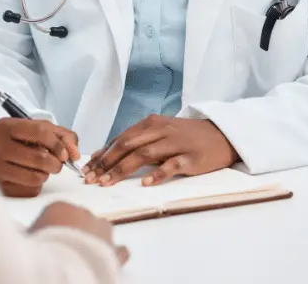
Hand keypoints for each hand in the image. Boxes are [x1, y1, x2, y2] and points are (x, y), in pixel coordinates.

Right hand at [0, 118, 79, 197]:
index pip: (40, 132)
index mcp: (6, 127)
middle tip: (55, 163)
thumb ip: (63, 137)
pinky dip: (36, 185)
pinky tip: (29, 176)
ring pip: (36, 177)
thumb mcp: (39, 129)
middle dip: (56, 163)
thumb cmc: (20, 139)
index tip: (64, 154)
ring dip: (46, 174)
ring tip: (41, 169)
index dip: (58, 144)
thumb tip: (74, 155)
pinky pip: (29, 190)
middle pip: (40, 158)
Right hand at [30, 202, 128, 265]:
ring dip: (95, 239)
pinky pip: (120, 250)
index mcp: (59, 207)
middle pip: (78, 221)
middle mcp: (83, 214)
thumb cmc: (43, 249)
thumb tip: (20, 232)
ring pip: (100, 230)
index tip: (45, 239)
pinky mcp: (114, 251)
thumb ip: (27, 232)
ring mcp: (101, 231)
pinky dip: (116, 253)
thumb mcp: (26, 238)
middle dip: (73, 232)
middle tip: (63, 248)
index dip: (50, 228)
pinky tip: (112, 257)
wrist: (66, 267)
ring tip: (85, 254)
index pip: (55, 214)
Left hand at [82, 115, 239, 186]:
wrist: (221, 135)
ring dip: (122, 169)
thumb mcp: (159, 133)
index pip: (120, 139)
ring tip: (107, 182)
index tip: (86, 169)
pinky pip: (171, 165)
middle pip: (127, 146)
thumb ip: (135, 142)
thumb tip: (104, 155)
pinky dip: (157, 174)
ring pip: (144, 155)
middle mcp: (160, 130)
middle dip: (106, 163)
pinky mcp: (190, 157)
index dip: (102, 155)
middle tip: (91, 179)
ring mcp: (175, 143)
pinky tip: (145, 183)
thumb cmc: (185, 136)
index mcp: (150, 123)